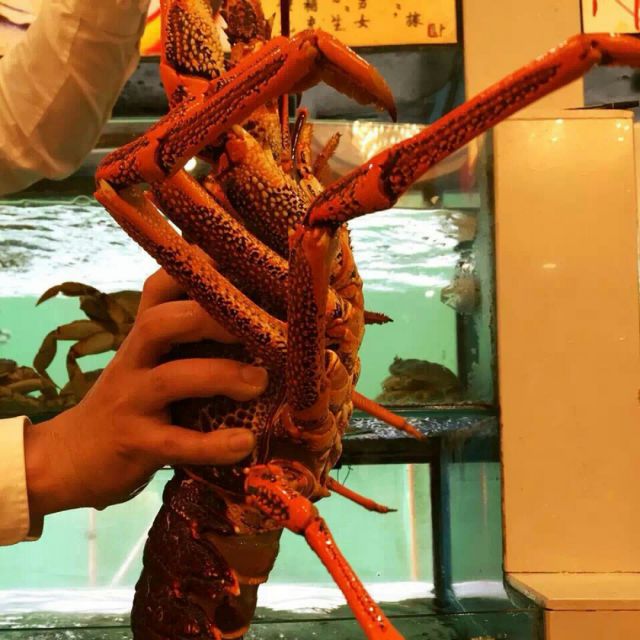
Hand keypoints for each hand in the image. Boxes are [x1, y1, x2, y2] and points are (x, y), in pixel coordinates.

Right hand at [24, 269, 266, 519]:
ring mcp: (131, 402)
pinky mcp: (136, 445)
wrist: (72, 457)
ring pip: (171, 379)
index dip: (198, 268)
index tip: (242, 263)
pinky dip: (212, 444)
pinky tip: (244, 442)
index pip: (160, 286)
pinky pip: (175, 443)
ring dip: (221, 375)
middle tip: (263, 329)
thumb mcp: (152, 360)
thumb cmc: (132, 400)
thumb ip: (190, 336)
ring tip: (260, 381)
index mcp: (144, 335)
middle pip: (162, 323)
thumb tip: (255, 316)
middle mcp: (134, 360)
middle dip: (213, 318)